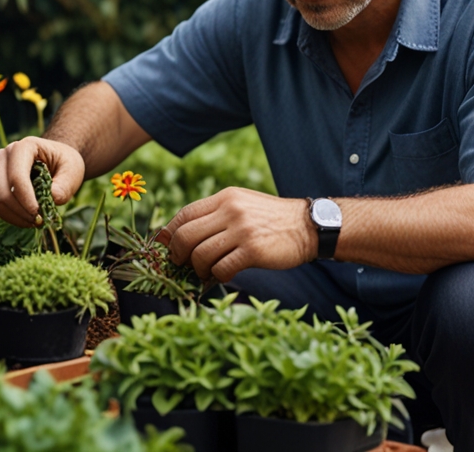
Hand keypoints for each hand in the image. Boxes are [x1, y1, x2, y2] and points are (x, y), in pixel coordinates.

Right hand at [0, 137, 85, 226]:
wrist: (54, 161)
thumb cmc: (63, 164)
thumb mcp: (73, 171)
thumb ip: (65, 185)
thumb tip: (53, 197)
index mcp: (25, 146)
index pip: (17, 176)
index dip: (26, 199)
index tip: (39, 214)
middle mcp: (4, 154)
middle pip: (2, 189)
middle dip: (19, 210)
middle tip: (37, 222)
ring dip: (10, 215)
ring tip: (30, 222)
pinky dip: (3, 214)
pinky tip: (21, 219)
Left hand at [156, 188, 315, 282]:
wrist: (308, 226)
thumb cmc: (271, 219)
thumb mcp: (243, 204)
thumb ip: (217, 214)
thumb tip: (183, 233)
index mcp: (225, 197)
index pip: (185, 213)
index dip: (169, 232)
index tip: (165, 245)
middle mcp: (231, 210)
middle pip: (186, 235)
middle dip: (177, 254)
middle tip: (180, 263)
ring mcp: (242, 230)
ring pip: (200, 254)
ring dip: (197, 269)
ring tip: (204, 272)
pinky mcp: (253, 250)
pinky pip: (221, 268)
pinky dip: (217, 276)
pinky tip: (224, 275)